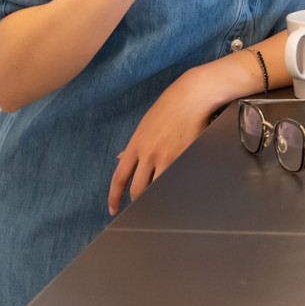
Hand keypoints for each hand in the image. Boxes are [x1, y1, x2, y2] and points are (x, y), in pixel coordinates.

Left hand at [107, 72, 215, 213]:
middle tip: (140, 209)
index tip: (113, 209)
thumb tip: (119, 159)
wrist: (191, 96)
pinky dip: (175, 186)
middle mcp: (149, 153)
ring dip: (157, 197)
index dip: (114, 197)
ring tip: (161, 202)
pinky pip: (176, 179)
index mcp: (136, 145)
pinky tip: (178, 188)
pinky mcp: (185, 156)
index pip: (119, 178)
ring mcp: (167, 156)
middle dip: (137, 202)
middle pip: (138, 189)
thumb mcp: (144, 125)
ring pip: (157, 188)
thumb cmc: (168, 107)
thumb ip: (133, 146)